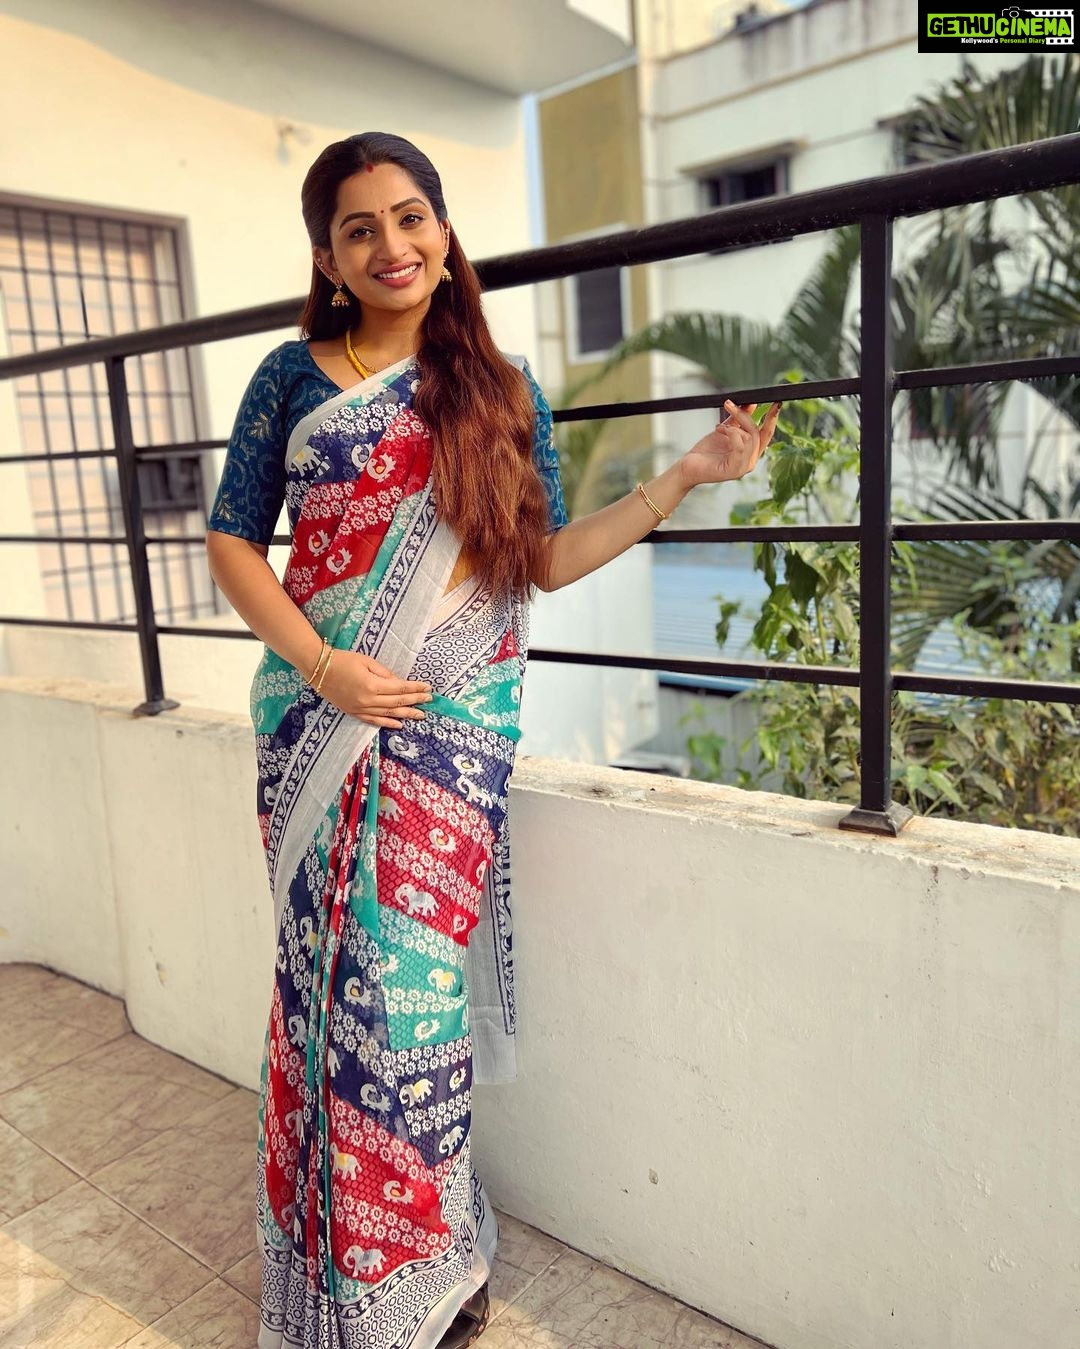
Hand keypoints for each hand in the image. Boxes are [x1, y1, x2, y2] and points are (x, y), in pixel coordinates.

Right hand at [317, 648, 432, 727]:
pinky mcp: (353, 712)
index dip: (415, 689)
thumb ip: (384, 673)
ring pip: (388, 714)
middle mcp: (368, 700)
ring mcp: (360, 708)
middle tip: (429, 701)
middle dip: (415, 701)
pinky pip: (373, 720)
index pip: (400, 688)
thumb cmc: (343, 660)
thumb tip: (398, 683)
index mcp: (372, 685)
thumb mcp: (366, 661)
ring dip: (406, 714)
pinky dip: (387, 723)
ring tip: (420, 715)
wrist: (318, 669)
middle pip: (397, 702)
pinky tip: (399, 724)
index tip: (428, 688)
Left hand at [678, 400, 781, 489]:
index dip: (773, 418)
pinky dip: (730, 434)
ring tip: (719, 427)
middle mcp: (750, 461)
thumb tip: (752, 403)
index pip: (767, 434)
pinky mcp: (734, 470)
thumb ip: (739, 419)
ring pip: (749, 438)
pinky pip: (740, 446)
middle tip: (729, 405)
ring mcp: (743, 467)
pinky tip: (719, 431)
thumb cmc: (706, 451)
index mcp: (751, 452)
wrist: (688, 466)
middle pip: (757, 433)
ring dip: (733, 427)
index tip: (776, 402)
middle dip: (744, 416)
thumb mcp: (725, 430)